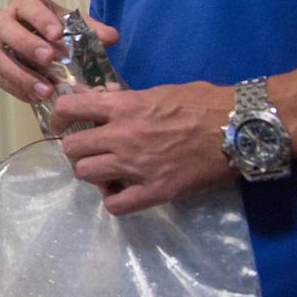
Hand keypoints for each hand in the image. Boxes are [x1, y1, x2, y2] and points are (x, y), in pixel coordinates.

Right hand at [0, 0, 118, 102]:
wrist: (42, 43)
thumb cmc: (57, 30)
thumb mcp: (74, 26)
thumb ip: (92, 30)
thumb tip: (111, 37)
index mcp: (26, 4)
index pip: (28, 6)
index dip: (40, 19)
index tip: (57, 34)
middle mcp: (5, 20)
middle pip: (6, 28)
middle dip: (27, 44)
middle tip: (49, 59)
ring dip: (21, 74)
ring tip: (45, 90)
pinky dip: (17, 89)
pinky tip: (36, 97)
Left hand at [52, 82, 233, 214]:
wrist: (237, 127)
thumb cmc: (201, 101)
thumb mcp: (157, 90)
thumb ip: (124, 97)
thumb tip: (98, 96)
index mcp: (123, 106)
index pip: (69, 109)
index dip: (60, 116)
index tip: (64, 122)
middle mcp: (122, 136)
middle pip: (72, 148)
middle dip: (75, 148)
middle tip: (88, 148)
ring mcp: (136, 166)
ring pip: (86, 175)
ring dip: (92, 172)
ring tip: (106, 170)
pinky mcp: (155, 191)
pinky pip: (115, 205)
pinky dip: (114, 200)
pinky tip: (123, 191)